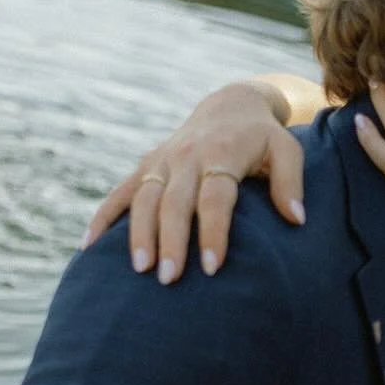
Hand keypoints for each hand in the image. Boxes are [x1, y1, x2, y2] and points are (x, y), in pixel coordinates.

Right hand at [80, 80, 308, 282]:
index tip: (212, 266)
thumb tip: (296, 219)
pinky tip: (88, 248)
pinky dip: (103, 218)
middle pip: (174, 203)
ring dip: (138, 235)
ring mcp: (161, 162)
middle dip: (170, 241)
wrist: (230, 106)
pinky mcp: (145, 166)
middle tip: (169, 278)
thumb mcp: (287, 150)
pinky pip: (119, 193)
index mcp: (222, 154)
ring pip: (144, 200)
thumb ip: (291, 183)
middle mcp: (186, 157)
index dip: (213, 231)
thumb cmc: (263, 137)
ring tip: (138, 270)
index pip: (215, 198)